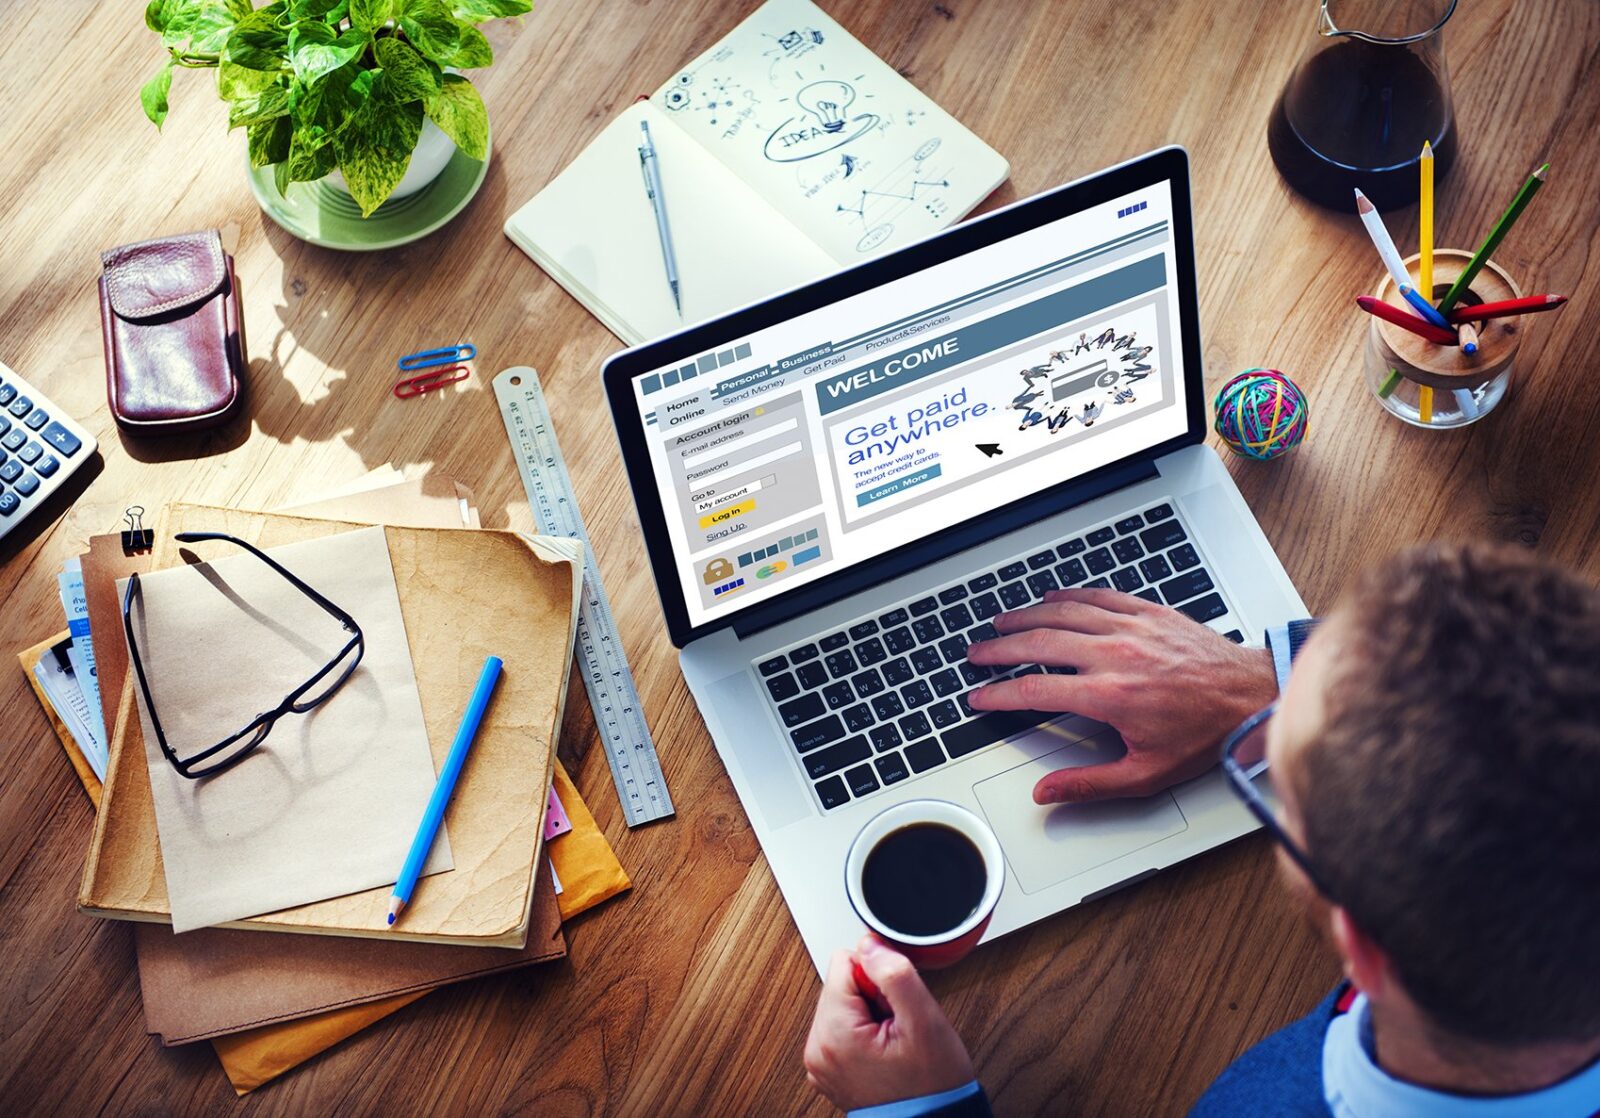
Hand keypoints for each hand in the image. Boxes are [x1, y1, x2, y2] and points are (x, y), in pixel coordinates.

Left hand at [803, 936, 973, 1110]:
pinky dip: (866, 1032)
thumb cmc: (933, 1086)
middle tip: (897, 1028)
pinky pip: (844, 1027)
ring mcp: (821, 1062)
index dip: (879, 978)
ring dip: (872, 1014)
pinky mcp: (830, 1068)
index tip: (895, 1007)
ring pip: (844, 1003)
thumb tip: (869, 943)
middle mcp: (817, 1049)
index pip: (844, 962)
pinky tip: (886, 1051)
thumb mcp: (924, 1021)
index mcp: (832, 1034)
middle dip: (874, 997)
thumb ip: (894, 974)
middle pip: (841, 983)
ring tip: (893, 1041)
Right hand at [966, 587, 1276, 803]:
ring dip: (1025, 617)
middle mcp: (1115, 655)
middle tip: (977, 654)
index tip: (980, 697)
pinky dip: (1067, 596)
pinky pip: (1096, 596)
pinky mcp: (1148, 612)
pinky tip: (1050, 598)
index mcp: (1109, 695)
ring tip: (1001, 623)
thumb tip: (1047, 793)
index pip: (1035, 690)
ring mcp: (1131, 628)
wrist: (1252, 696)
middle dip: (999, 649)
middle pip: (1038, 643)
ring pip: (1062, 613)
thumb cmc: (1206, 734)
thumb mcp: (1147, 774)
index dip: (998, 694)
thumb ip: (1089, 784)